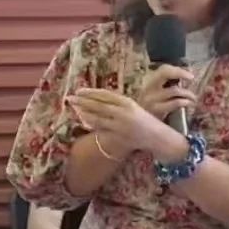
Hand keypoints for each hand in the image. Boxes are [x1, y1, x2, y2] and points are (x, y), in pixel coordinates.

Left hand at [67, 89, 183, 158]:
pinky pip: (102, 130)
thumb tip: (98, 100)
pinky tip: (83, 121)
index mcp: (128, 102)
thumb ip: (118, 105)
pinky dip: (92, 125)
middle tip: (70, 98)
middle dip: (83, 101)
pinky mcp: (119, 136)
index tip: (79, 90)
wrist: (158, 137)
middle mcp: (123, 112)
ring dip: (84, 113)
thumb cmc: (145, 121)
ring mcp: (120, 125)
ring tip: (74, 108)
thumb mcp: (133, 108)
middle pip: (99, 105)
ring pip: (98, 118)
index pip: (105, 95)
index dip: (91, 92)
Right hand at [136, 64, 196, 120]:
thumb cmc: (149, 112)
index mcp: (149, 83)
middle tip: (192, 78)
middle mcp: (149, 88)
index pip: (163, 69)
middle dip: (180, 73)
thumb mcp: (155, 97)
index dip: (177, 69)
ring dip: (188, 93)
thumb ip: (166, 88)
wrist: (137, 126)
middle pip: (165, 72)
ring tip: (193, 98)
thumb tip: (186, 80)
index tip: (190, 74)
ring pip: (174, 90)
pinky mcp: (156, 110)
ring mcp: (152, 99)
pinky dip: (185, 102)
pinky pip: (175, 102)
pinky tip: (189, 104)